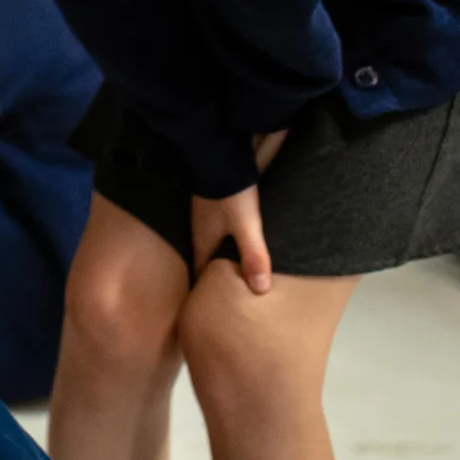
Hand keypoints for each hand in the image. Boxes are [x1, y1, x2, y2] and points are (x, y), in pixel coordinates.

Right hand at [191, 129, 288, 295]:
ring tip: (232, 270)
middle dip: (213, 276)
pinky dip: (224, 239)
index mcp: (203, 240)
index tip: (210, 306)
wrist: (220, 152)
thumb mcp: (246, 226)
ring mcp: (203, 214)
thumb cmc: (232, 193)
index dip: (204, 291)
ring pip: (211, 243)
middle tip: (224, 294)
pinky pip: (216, 229)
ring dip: (219, 256)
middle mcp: (198, 230)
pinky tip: (235, 240)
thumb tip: (261, 291)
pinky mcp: (211, 202)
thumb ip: (253, 256)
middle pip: (204, 259)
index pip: (198, 273)